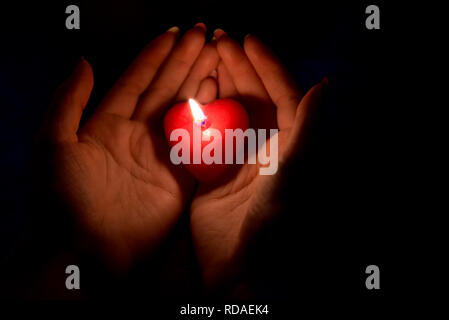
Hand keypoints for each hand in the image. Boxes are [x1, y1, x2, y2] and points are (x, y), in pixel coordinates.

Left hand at [36, 25, 206, 270]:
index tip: (175, 33)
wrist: (85, 251)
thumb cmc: (64, 198)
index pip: (137, 81)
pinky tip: (221, 97)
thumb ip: (68, 101)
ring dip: (201, 84)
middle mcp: (138, 135)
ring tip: (217, 57)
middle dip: (185, 62)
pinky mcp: (181, 178)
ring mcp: (161, 155)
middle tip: (205, 35)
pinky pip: (199, 144)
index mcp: (108, 123)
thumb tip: (85, 61)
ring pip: (185, 111)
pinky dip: (211, 121)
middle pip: (165, 90)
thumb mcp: (54, 144)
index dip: (155, 55)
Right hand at [189, 31, 326, 290]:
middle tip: (219, 40)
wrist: (239, 263)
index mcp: (290, 143)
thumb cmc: (273, 218)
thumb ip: (309, 128)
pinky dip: (199, 114)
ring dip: (218, 84)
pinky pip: (207, 133)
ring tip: (205, 58)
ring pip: (229, 111)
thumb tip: (324, 84)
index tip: (248, 39)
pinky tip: (190, 96)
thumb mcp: (296, 170)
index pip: (282, 94)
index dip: (267, 65)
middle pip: (253, 97)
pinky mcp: (214, 170)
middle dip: (238, 67)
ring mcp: (238, 157)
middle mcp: (266, 146)